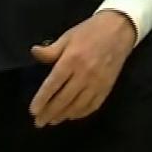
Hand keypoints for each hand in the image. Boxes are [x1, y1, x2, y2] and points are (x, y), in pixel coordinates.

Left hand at [29, 10, 134, 126]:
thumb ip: (51, 50)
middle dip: (49, 112)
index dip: (42, 100)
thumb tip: (34, 52)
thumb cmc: (90, 31)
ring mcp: (97, 82)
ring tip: (53, 121)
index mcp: (71, 60)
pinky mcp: (107, 87)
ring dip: (63, 115)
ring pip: (78, 105)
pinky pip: (93, 105)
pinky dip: (81, 113)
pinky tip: (72, 115)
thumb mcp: (67, 36)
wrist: (119, 29)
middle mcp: (84, 74)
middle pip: (63, 99)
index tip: (33, 111)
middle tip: (39, 122)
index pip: (53, 85)